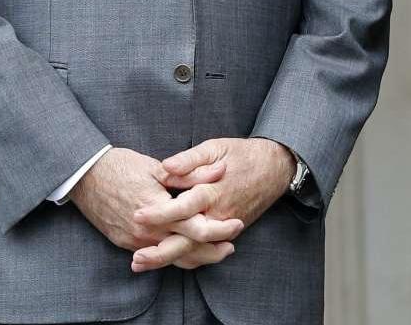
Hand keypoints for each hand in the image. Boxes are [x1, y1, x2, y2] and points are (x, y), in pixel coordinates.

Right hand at [71, 147, 242, 271]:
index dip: (219, 228)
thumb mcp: (158, 167)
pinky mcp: (125, 243)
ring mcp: (134, 240)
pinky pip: (155, 255)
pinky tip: (188, 249)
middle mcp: (146, 230)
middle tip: (231, 245)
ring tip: (216, 251)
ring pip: (171, 258)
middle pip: (186, 249)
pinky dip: (173, 254)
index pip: (195, 227)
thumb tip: (220, 171)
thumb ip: (191, 173)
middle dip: (212, 251)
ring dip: (195, 257)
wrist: (85, 177)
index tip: (236, 224)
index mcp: (158, 209)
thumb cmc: (122, 167)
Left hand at [131, 138, 294, 272]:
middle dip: (160, 252)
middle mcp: (219, 214)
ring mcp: (224, 226)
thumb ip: (190, 159)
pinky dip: (186, 259)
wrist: (276, 168)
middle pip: (188, 240)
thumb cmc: (242, 154)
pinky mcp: (228, 231)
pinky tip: (165, 261)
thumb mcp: (216, 147)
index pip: (183, 208)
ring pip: (195, 251)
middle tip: (135, 258)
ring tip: (141, 263)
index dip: (159, 213)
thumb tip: (165, 166)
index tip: (137, 215)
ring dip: (168, 259)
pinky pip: (206, 251)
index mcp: (213, 191)